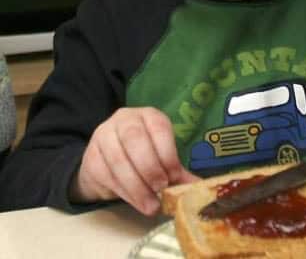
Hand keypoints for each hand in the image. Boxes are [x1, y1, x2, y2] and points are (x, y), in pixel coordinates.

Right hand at [69, 107, 198, 215]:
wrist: (107, 161)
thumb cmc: (143, 156)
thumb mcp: (162, 158)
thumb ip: (177, 171)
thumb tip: (200, 188)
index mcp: (148, 116)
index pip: (158, 128)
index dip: (167, 153)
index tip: (175, 176)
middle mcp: (124, 120)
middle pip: (135, 139)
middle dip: (150, 167)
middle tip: (161, 189)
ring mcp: (103, 136)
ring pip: (117, 159)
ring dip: (136, 186)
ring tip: (150, 204)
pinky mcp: (90, 157)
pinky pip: (104, 174)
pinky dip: (122, 191)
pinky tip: (134, 201)